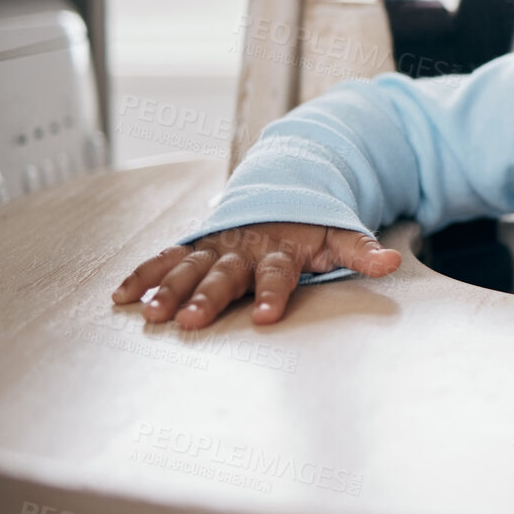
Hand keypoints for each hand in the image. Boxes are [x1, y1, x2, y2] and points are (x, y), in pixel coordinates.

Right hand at [111, 222, 401, 328]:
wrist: (283, 191)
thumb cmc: (313, 225)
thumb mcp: (340, 233)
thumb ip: (362, 251)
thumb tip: (392, 261)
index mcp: (280, 249)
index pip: (277, 274)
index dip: (272, 293)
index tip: (265, 317)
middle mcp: (244, 247)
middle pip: (224, 274)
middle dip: (207, 297)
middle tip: (190, 323)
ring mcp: (217, 247)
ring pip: (189, 268)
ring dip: (168, 289)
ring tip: (150, 314)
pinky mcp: (196, 248)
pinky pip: (166, 261)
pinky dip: (144, 276)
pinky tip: (120, 297)